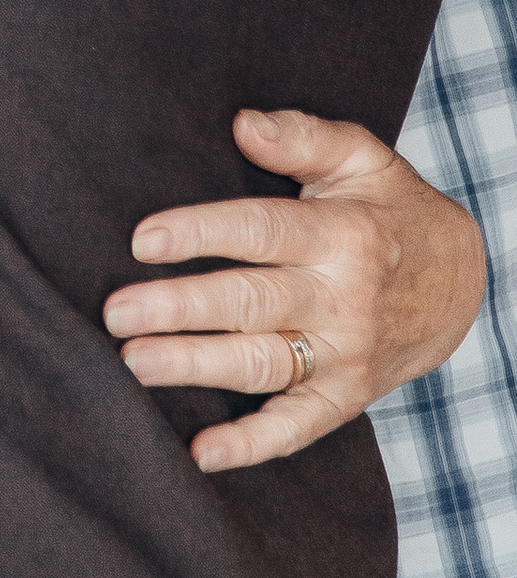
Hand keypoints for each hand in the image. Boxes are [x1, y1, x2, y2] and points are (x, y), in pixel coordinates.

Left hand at [107, 107, 484, 474]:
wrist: (460, 282)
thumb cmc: (389, 209)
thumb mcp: (361, 158)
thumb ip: (302, 137)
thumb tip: (244, 124)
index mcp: (342, 234)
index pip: (261, 231)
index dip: (201, 234)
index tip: (143, 240)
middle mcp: (343, 299)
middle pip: (251, 303)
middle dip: (180, 309)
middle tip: (117, 313)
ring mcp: (346, 354)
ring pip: (263, 363)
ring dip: (197, 367)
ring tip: (134, 365)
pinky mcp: (347, 395)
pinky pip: (299, 426)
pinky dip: (252, 444)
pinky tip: (203, 453)